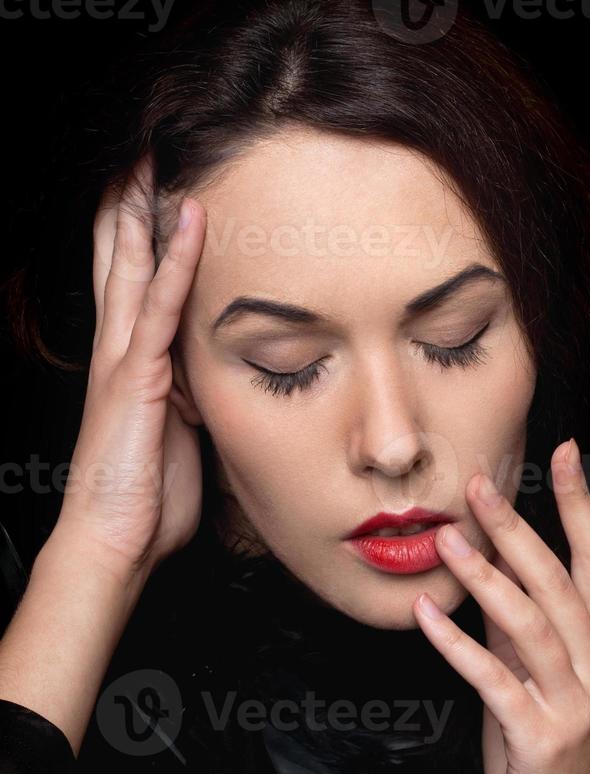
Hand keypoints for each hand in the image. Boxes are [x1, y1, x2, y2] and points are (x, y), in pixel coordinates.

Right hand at [56, 154, 207, 583]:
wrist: (116, 539)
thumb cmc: (145, 495)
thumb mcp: (177, 435)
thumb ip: (188, 398)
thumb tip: (209, 380)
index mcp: (132, 365)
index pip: (132, 285)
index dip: (137, 236)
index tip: (151, 193)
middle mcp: (121, 352)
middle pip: (121, 262)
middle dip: (128, 206)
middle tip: (137, 153)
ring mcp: (125, 361)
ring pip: (133, 270)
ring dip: (142, 212)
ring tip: (149, 158)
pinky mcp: (137, 378)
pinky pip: (161, 309)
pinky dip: (175, 262)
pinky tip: (187, 222)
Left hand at [413, 439, 589, 773]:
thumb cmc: (539, 741)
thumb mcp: (532, 670)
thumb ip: (515, 620)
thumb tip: (487, 559)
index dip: (580, 506)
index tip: (565, 454)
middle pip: (560, 582)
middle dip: (519, 528)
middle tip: (479, 485)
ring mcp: (576, 704)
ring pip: (532, 624)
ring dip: (487, 578)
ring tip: (448, 539)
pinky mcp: (541, 738)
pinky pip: (493, 679)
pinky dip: (456, 644)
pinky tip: (425, 613)